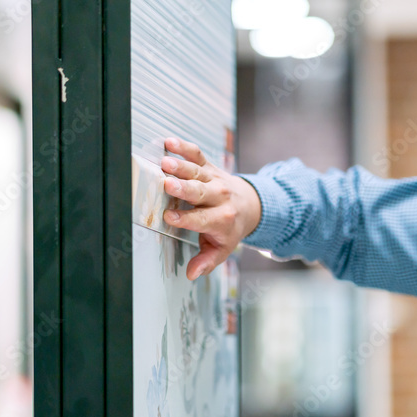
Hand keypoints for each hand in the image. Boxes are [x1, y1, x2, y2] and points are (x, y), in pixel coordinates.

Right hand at [160, 137, 261, 280]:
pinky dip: (184, 147)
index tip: (169, 217)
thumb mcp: (222, 249)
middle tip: (168, 184)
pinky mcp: (209, 166)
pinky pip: (197, 155)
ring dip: (181, 166)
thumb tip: (192, 274)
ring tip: (165, 162)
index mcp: (220, 220)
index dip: (185, 219)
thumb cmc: (229, 228)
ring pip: (196, 172)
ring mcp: (214, 179)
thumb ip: (206, 261)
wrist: (250, 205)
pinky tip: (169, 142)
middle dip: (184, 189)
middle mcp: (218, 197)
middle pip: (199, 192)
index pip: (200, 220)